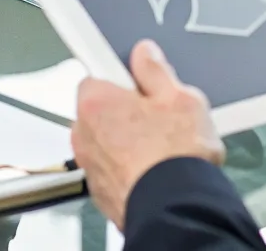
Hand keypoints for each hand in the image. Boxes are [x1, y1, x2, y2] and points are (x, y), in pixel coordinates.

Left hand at [72, 40, 223, 228]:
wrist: (176, 209)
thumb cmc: (174, 157)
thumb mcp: (180, 99)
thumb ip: (157, 71)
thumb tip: (146, 55)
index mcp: (97, 102)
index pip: (98, 73)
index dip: (123, 76)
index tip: (139, 80)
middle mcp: (84, 133)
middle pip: (101, 109)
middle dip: (126, 110)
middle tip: (159, 115)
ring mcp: (90, 165)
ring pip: (107, 141)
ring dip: (127, 140)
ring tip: (162, 146)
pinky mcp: (101, 191)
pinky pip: (112, 168)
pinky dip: (128, 167)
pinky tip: (155, 168)